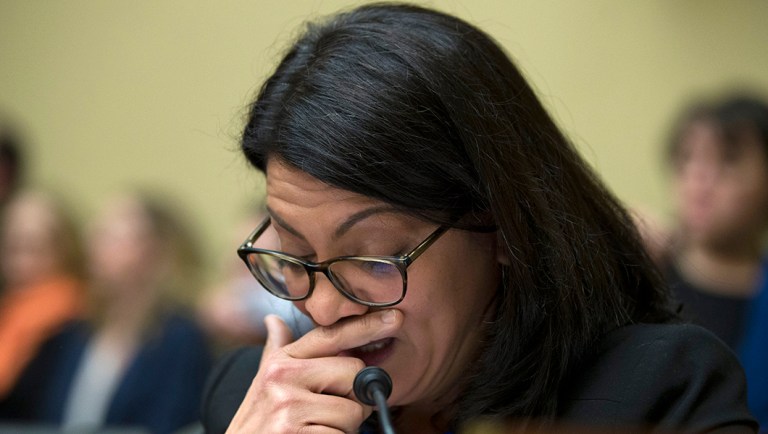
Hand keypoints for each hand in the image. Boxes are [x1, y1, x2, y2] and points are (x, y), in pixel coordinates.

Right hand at [226, 309, 402, 432]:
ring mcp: (289, 406)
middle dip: (353, 398)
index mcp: (280, 362)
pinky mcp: (295, 432)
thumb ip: (277, 352)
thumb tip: (274, 320)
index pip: (330, 336)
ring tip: (315, 431)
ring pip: (353, 411)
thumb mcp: (264, 383)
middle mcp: (282, 378)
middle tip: (330, 413)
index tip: (395, 317)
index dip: (365, 326)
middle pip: (354, 372)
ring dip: (343, 428)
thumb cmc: (258, 423)